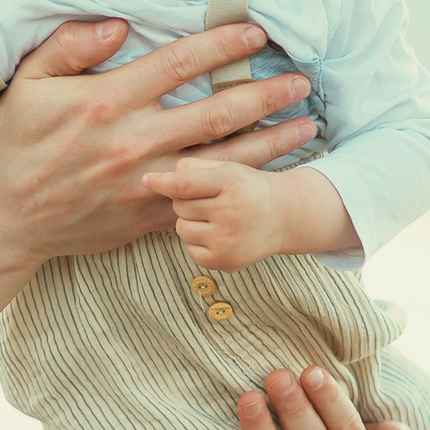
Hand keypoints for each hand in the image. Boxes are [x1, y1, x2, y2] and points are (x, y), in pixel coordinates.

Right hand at [0, 19, 319, 267]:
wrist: (6, 218)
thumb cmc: (16, 144)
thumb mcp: (29, 82)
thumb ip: (72, 45)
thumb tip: (120, 24)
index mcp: (108, 101)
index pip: (180, 63)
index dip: (223, 44)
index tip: (256, 32)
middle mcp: (135, 141)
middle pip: (218, 112)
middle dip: (266, 94)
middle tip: (302, 80)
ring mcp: (147, 182)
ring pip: (224, 159)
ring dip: (270, 141)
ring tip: (306, 125)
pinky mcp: (151, 215)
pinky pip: (207, 196)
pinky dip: (241, 183)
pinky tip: (269, 172)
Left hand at [144, 159, 286, 270]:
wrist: (284, 217)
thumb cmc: (248, 188)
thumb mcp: (228, 168)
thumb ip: (193, 168)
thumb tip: (155, 180)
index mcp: (230, 183)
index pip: (186, 184)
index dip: (163, 182)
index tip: (146, 179)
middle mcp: (230, 212)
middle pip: (179, 206)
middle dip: (187, 202)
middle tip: (210, 200)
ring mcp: (227, 240)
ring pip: (182, 229)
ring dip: (191, 222)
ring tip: (216, 217)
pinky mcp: (224, 261)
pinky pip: (190, 250)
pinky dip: (198, 243)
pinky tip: (218, 234)